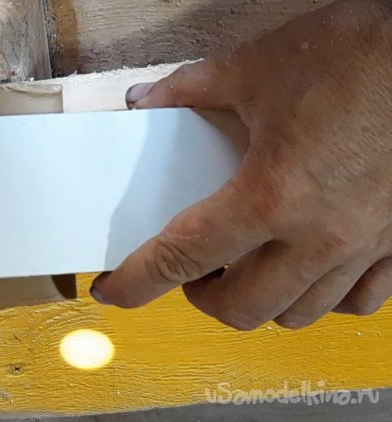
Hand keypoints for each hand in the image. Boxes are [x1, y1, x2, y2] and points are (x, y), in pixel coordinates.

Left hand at [92, 0, 391, 328]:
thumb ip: (191, 89)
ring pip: (299, 313)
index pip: (183, 257)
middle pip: (242, 308)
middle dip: (200, 299)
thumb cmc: (361, 55)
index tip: (113, 291)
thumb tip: (146, 101)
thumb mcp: (259, 66)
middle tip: (188, 273)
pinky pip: (359, 301)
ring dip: (258, 301)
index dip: (138, 281)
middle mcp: (319, 236)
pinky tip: (309, 271)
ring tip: (244, 270)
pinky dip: (322, 297)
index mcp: (271, 196)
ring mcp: (367, 247)